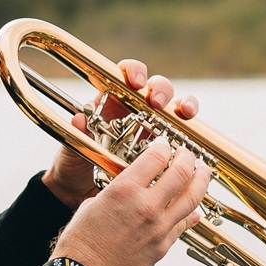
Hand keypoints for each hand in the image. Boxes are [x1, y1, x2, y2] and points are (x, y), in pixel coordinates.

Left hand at [43, 60, 200, 208]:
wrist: (81, 193)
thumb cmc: (75, 165)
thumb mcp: (72, 149)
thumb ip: (79, 133)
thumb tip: (79, 118)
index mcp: (113, 101)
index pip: (128, 74)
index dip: (135, 72)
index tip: (137, 83)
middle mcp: (136, 109)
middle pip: (157, 87)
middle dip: (162, 90)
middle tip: (158, 104)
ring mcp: (152, 127)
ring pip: (176, 106)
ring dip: (184, 105)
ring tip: (186, 113)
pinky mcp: (164, 147)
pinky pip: (183, 135)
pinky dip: (191, 133)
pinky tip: (192, 138)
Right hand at [51, 140, 212, 265]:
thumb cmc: (82, 239)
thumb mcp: (95, 203)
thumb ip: (120, 191)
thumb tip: (137, 187)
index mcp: (124, 189)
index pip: (156, 156)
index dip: (163, 146)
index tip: (165, 145)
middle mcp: (146, 205)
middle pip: (181, 172)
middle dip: (188, 158)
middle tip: (189, 155)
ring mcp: (158, 227)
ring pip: (192, 198)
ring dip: (201, 181)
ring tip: (203, 173)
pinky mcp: (163, 246)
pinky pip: (184, 224)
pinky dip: (191, 213)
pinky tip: (193, 209)